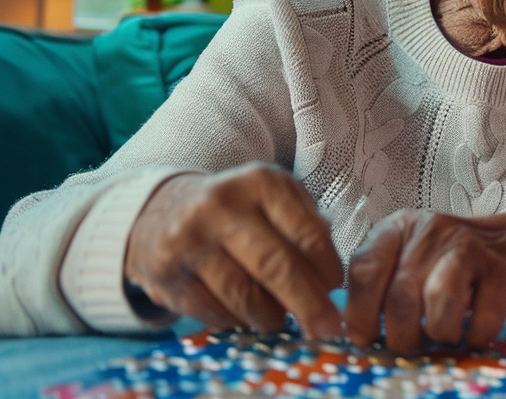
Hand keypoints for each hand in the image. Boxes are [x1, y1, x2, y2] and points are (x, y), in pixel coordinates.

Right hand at [123, 162, 344, 337]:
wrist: (162, 210)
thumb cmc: (237, 209)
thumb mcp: (275, 200)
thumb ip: (308, 228)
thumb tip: (333, 283)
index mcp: (260, 183)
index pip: (307, 233)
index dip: (327, 268)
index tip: (337, 289)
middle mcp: (221, 206)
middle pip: (275, 266)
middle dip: (308, 304)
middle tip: (327, 329)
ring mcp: (189, 240)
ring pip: (244, 296)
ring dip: (271, 316)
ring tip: (281, 319)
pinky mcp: (166, 274)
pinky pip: (214, 312)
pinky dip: (237, 321)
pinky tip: (245, 314)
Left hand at [343, 209, 505, 352]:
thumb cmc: (442, 263)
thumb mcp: (405, 260)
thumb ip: (378, 286)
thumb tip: (357, 335)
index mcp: (399, 228)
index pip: (365, 270)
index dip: (359, 314)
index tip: (365, 339)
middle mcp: (432, 230)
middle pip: (401, 294)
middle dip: (400, 334)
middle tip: (408, 345)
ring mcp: (471, 246)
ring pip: (440, 299)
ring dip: (437, 332)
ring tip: (441, 336)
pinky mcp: (503, 269)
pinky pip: (483, 316)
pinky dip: (474, 336)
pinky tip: (471, 333)